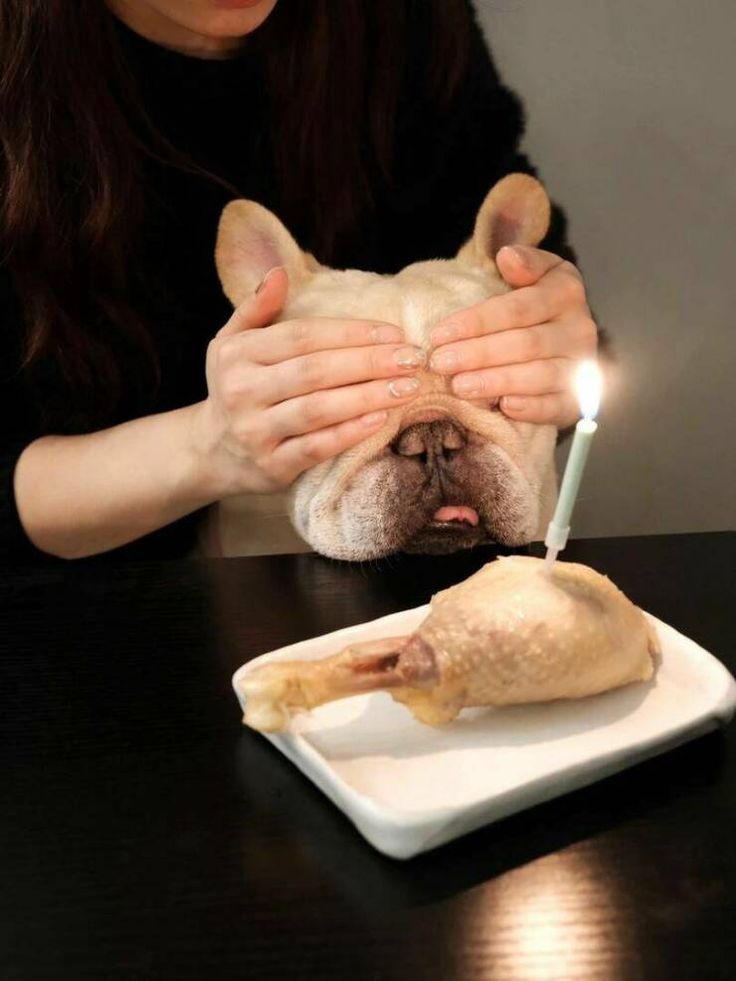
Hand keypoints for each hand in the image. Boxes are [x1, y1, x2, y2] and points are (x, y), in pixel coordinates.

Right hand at [191, 267, 424, 494]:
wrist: (211, 453)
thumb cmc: (235, 388)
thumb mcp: (232, 344)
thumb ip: (257, 309)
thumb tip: (278, 273)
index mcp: (238, 354)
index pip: (301, 337)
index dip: (350, 333)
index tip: (393, 332)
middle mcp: (242, 391)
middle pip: (314, 371)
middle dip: (368, 362)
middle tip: (412, 358)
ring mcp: (255, 431)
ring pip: (318, 409)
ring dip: (367, 396)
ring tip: (408, 387)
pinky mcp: (271, 466)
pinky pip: (316, 448)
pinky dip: (349, 433)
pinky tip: (381, 420)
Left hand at [429, 245, 597, 425]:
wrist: (565, 343)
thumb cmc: (535, 308)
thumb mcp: (533, 276)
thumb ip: (524, 264)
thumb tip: (508, 256)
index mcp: (566, 293)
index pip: (517, 309)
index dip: (476, 322)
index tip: (439, 334)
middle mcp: (579, 330)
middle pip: (524, 344)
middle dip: (477, 354)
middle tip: (440, 363)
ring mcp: (580, 366)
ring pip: (538, 375)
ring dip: (496, 381)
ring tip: (459, 386)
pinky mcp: (576, 399)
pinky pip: (556, 405)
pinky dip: (531, 407)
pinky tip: (505, 406)